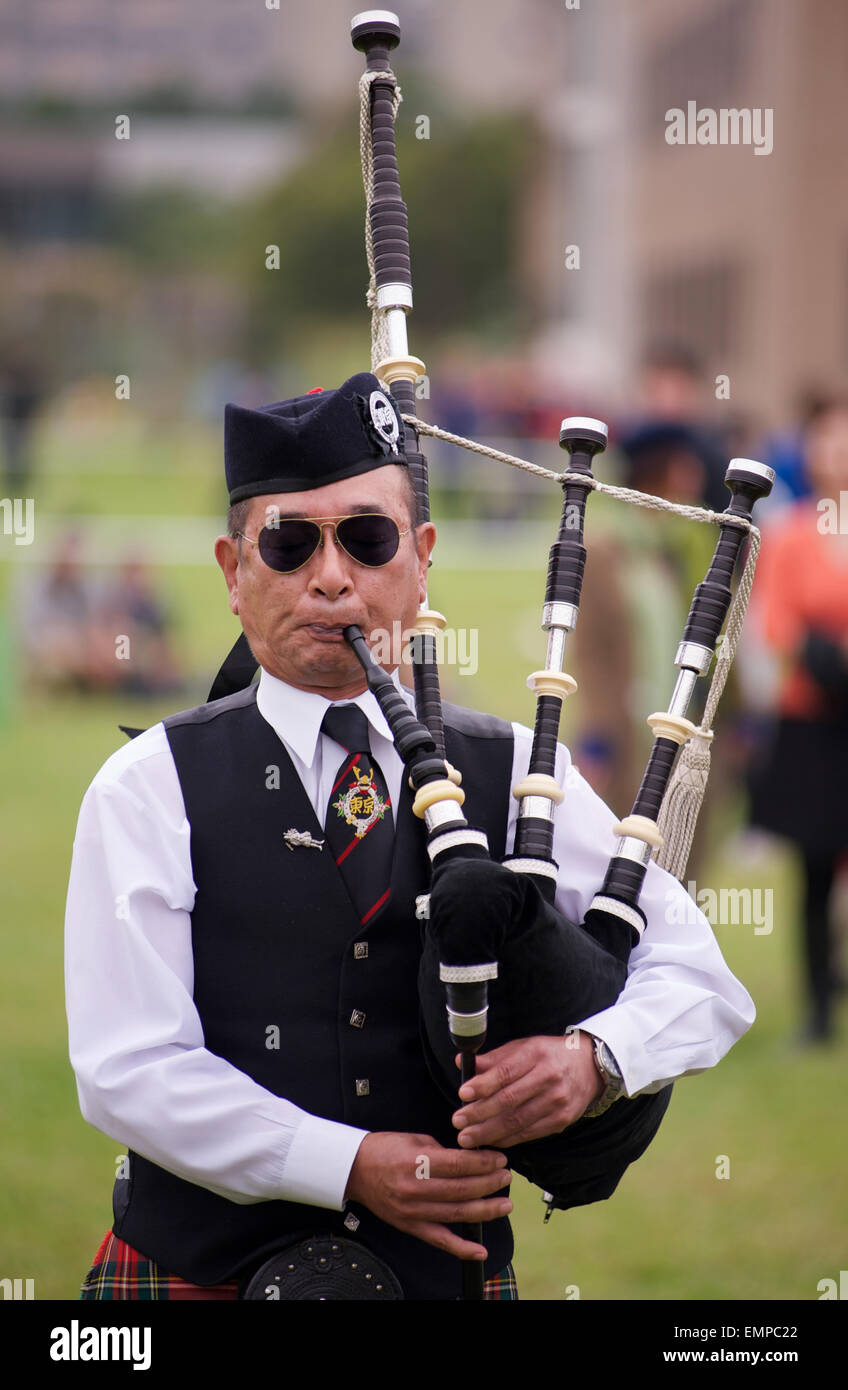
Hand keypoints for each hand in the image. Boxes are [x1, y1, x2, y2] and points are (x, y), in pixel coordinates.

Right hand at [344, 1131, 512, 1260]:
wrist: (355, 1170)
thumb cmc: (385, 1150)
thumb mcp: (416, 1140)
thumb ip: (443, 1151)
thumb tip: (471, 1159)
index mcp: (416, 1162)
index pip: (459, 1165)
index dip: (484, 1163)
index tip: (500, 1160)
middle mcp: (415, 1189)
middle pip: (462, 1189)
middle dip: (489, 1184)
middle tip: (505, 1178)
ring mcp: (413, 1212)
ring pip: (456, 1214)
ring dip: (485, 1211)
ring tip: (504, 1204)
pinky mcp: (410, 1227)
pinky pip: (439, 1241)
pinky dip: (461, 1249)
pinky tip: (480, 1251)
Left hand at [452, 1031, 604, 1148]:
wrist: (588, 1067)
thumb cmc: (548, 1055)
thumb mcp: (523, 1047)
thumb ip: (494, 1058)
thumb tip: (462, 1063)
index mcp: (536, 1055)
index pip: (506, 1072)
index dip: (483, 1085)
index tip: (462, 1094)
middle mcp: (548, 1078)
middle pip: (510, 1100)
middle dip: (480, 1113)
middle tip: (458, 1122)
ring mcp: (557, 1101)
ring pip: (518, 1121)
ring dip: (489, 1132)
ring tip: (467, 1138)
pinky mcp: (561, 1120)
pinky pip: (529, 1133)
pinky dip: (507, 1139)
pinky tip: (490, 1141)